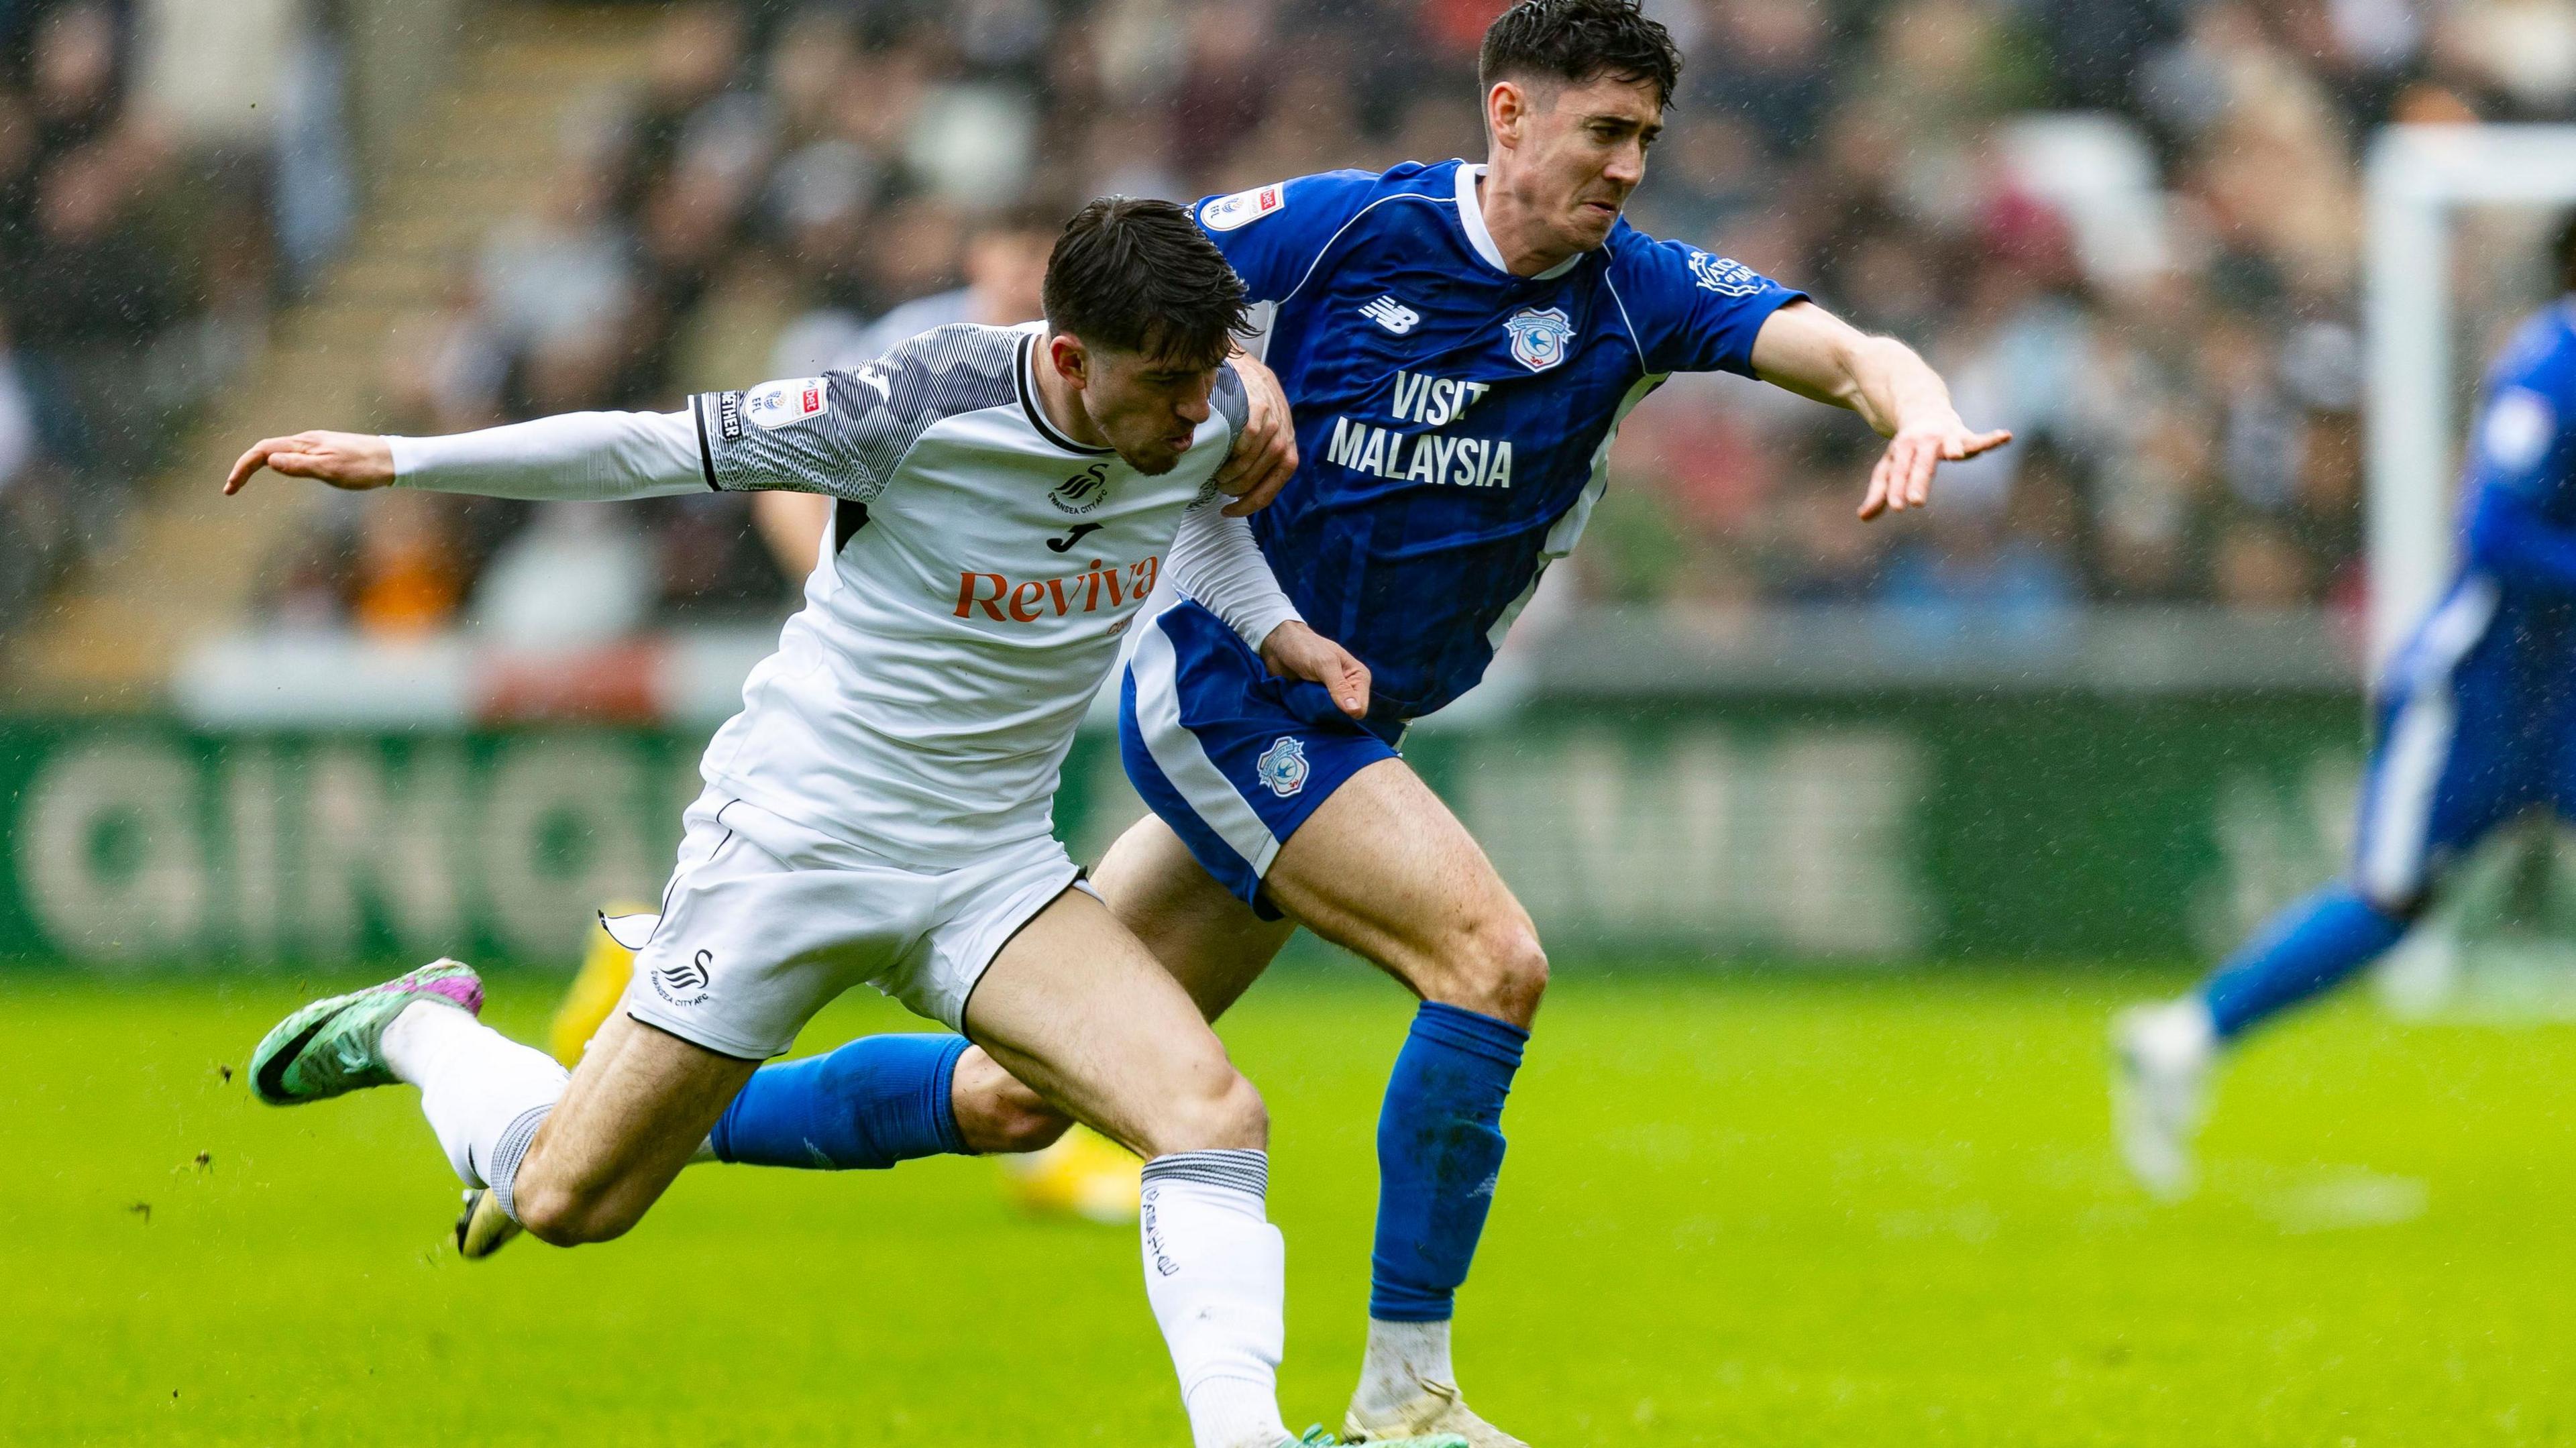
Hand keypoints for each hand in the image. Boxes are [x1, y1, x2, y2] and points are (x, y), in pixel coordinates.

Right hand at [224, 431, 395, 494]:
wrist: (394, 460)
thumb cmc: (364, 468)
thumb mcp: (330, 470)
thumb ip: (299, 466)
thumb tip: (269, 462)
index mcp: (304, 444)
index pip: (262, 451)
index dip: (243, 468)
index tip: (230, 488)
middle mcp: (307, 441)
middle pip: (266, 449)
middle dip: (245, 467)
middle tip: (231, 489)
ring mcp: (317, 445)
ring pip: (278, 451)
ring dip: (258, 464)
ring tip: (243, 480)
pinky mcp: (327, 451)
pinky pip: (292, 454)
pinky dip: (276, 463)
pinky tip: (278, 471)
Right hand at [1214, 349, 1296, 516]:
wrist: (1248, 370)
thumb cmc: (1253, 408)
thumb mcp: (1266, 436)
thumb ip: (1261, 459)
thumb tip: (1240, 491)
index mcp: (1288, 451)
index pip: (1271, 489)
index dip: (1248, 505)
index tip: (1228, 511)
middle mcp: (1284, 439)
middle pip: (1258, 478)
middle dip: (1235, 489)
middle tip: (1219, 486)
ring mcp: (1273, 423)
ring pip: (1252, 461)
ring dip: (1231, 473)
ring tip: (1217, 472)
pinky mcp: (1260, 408)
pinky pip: (1248, 439)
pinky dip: (1234, 449)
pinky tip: (1222, 451)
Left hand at [1258, 620, 1369, 719]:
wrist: (1281, 645)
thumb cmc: (1305, 648)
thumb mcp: (1324, 664)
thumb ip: (1339, 686)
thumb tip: (1355, 710)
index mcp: (1358, 677)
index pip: (1359, 707)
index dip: (1346, 710)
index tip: (1327, 703)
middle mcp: (1349, 688)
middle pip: (1346, 716)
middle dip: (1331, 714)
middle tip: (1315, 703)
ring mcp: (1333, 696)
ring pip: (1331, 717)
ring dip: (1319, 714)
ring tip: (1307, 704)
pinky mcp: (1318, 701)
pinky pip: (1319, 715)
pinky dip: (1311, 713)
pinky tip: (1303, 706)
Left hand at [1857, 417, 2011, 519]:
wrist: (1922, 407)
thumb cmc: (1906, 446)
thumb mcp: (1890, 465)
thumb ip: (1879, 491)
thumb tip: (1863, 517)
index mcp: (1903, 450)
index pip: (1899, 472)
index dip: (1896, 489)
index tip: (1896, 507)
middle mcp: (1924, 442)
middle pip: (1921, 464)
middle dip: (1917, 481)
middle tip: (1915, 502)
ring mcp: (1946, 437)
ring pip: (1950, 445)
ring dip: (1954, 448)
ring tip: (1957, 455)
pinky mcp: (1964, 436)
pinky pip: (1979, 438)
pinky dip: (1992, 438)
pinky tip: (2006, 436)